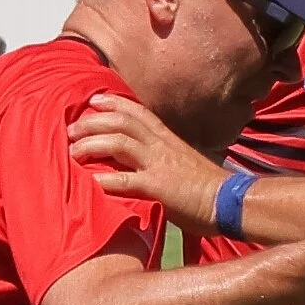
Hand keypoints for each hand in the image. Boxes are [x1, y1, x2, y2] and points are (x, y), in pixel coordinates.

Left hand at [74, 94, 227, 231]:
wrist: (233, 203)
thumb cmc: (212, 188)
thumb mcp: (187, 163)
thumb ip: (167, 158)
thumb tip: (151, 161)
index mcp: (169, 139)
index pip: (138, 111)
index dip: (113, 103)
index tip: (94, 101)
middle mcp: (162, 146)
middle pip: (121, 122)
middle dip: (92, 122)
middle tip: (71, 130)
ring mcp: (160, 165)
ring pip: (118, 143)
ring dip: (91, 145)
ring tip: (73, 153)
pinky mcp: (159, 187)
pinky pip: (127, 180)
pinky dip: (107, 180)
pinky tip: (92, 182)